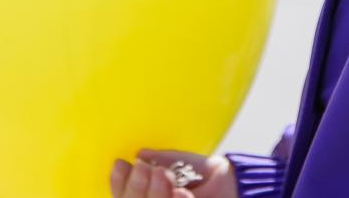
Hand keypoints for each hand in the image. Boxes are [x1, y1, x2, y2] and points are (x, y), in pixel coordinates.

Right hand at [109, 149, 236, 197]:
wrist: (229, 181)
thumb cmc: (200, 172)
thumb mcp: (177, 161)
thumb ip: (159, 159)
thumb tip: (139, 154)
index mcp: (145, 194)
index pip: (123, 194)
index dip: (119, 183)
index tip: (120, 163)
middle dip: (136, 188)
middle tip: (141, 167)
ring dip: (155, 194)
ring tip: (161, 174)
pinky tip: (180, 193)